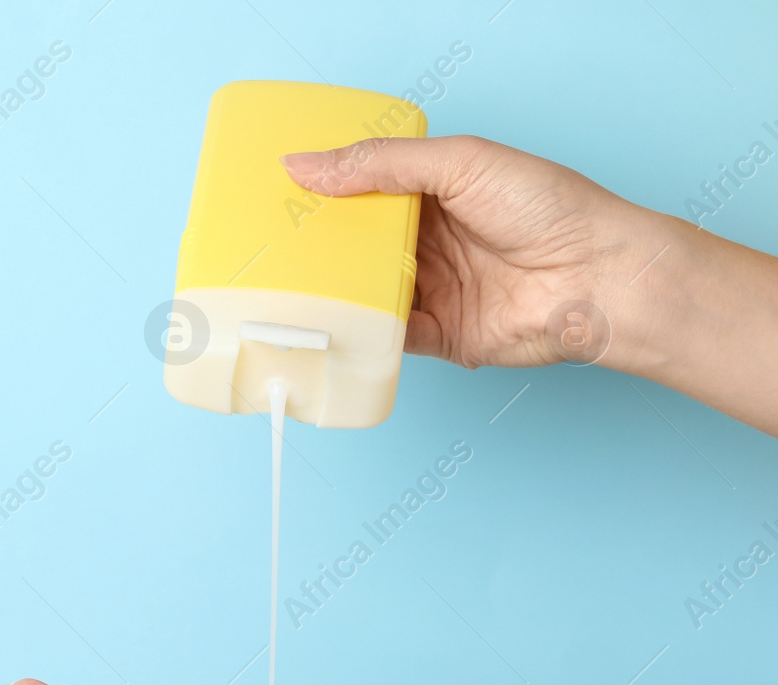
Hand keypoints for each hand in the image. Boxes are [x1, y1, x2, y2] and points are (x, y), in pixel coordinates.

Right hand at [280, 135, 656, 371]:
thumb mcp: (460, 163)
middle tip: (269, 242)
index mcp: (435, 194)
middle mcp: (431, 243)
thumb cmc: (550, 208)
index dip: (324, 192)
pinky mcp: (438, 335)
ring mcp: (433, 290)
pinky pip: (385, 336)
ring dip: (332, 290)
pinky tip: (326, 323)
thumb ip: (383, 164)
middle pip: (358, 245)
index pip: (364, 192)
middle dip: (319, 246)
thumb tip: (308, 165)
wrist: (599, 279)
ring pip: (364, 291)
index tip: (280, 193)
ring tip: (284, 283)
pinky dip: (357, 331)